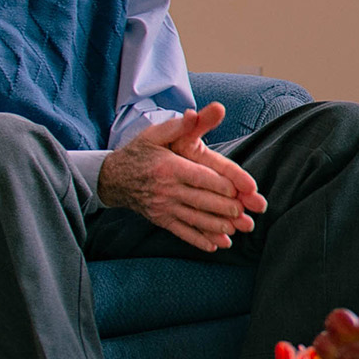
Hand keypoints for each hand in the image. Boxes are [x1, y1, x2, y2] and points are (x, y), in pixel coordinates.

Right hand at [100, 103, 265, 251]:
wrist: (113, 178)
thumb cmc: (141, 151)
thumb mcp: (157, 134)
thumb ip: (180, 125)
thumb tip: (194, 113)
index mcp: (169, 167)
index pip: (198, 177)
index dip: (219, 184)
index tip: (239, 190)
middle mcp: (166, 190)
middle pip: (200, 200)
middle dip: (224, 208)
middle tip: (244, 213)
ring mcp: (163, 207)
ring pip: (194, 219)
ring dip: (216, 226)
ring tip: (236, 229)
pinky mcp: (161, 219)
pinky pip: (182, 232)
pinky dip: (199, 240)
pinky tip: (216, 246)